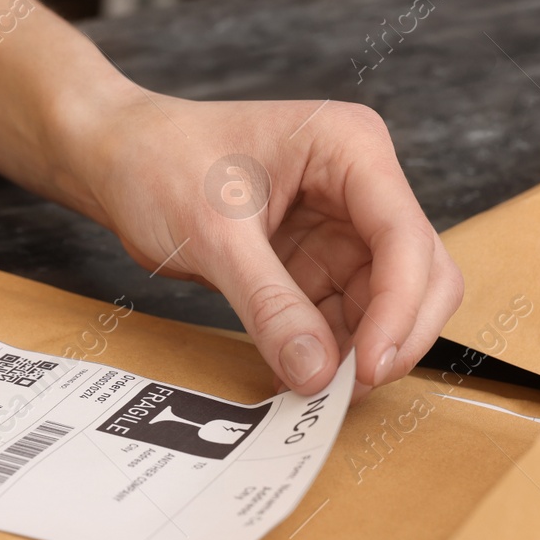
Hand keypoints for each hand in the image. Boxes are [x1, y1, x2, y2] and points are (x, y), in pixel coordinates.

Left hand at [63, 92, 462, 397]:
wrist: (118, 161)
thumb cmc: (159, 162)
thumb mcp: (212, 234)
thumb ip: (268, 303)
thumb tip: (317, 373)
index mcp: (350, 148)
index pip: (404, 236)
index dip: (399, 309)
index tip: (369, 368)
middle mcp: (362, 186)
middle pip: (421, 272)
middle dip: (397, 333)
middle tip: (352, 389)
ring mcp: (344, 227)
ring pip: (390, 303)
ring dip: (365, 351)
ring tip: (320, 391)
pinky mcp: (318, 263)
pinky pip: (346, 317)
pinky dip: (333, 352)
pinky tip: (303, 378)